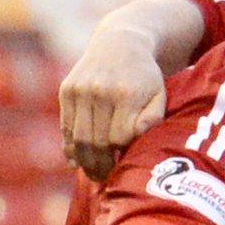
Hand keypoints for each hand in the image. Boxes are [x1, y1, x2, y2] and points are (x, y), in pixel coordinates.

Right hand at [60, 29, 167, 180]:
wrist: (120, 44)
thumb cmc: (145, 78)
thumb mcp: (159, 95)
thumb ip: (152, 118)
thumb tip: (133, 138)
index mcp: (125, 94)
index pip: (119, 137)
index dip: (122, 153)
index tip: (125, 163)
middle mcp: (99, 91)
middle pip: (96, 141)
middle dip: (100, 165)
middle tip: (105, 180)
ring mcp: (79, 90)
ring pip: (77, 137)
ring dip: (83, 160)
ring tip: (92, 173)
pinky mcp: (66, 90)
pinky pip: (65, 126)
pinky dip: (69, 146)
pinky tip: (76, 159)